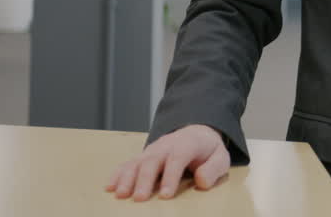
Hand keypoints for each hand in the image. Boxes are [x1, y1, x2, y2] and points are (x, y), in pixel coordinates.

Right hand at [106, 124, 229, 200]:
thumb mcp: (220, 157)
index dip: (171, 176)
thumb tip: (201, 181)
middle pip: (153, 160)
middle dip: (145, 179)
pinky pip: (128, 163)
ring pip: (138, 161)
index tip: (166, 195)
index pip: (178, 158)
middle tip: (139, 198)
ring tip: (121, 195)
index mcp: (187, 143)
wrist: (197, 133)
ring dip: (127, 178)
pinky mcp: (143, 156)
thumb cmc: (208, 150)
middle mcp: (167, 145)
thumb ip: (213, 169)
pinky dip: (118, 174)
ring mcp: (153, 149)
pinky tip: (110, 186)